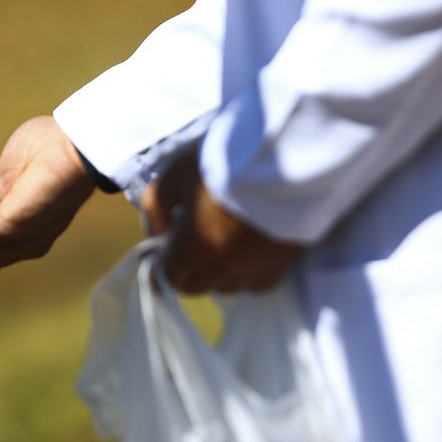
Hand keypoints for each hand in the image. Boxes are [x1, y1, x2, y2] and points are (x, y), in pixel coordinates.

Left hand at [142, 149, 300, 293]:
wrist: (285, 155)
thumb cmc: (225, 162)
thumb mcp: (175, 174)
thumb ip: (156, 207)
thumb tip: (158, 234)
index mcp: (194, 249)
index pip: (169, 278)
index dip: (163, 265)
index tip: (165, 248)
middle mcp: (224, 267)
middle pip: (198, 286)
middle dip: (189, 269)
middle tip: (193, 240)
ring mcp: (257, 269)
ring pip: (229, 287)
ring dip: (220, 272)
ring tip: (224, 244)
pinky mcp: (284, 264)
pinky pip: (258, 282)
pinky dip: (249, 273)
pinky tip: (249, 250)